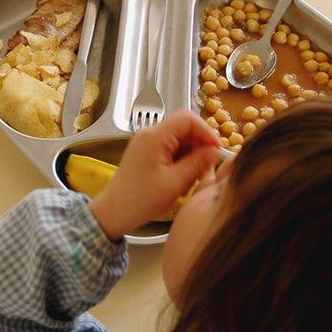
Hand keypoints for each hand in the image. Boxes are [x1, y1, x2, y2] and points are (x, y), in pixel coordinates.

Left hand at [89, 111, 220, 239]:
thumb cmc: (141, 199)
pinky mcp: (147, 153)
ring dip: (191, 155)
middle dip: (199, 145)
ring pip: (179, 139)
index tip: (216, 149)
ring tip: (194, 176)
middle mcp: (150, 134)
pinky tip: (183, 178)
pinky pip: (170, 149)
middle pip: (184, 128)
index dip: (206, 131)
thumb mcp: (175, 182)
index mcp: (155, 136)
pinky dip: (181, 160)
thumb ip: (198, 163)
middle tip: (208, 166)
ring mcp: (147, 143)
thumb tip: (215, 151)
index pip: (188, 119)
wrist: (114, 212)